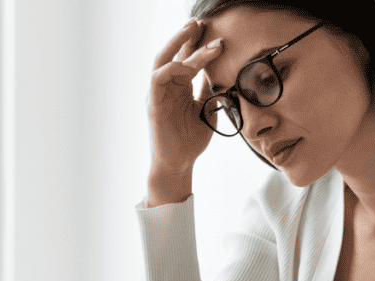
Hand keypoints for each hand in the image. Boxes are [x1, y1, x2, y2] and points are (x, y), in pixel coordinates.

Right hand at [148, 18, 222, 175]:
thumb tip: (220, 73)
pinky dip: (170, 68)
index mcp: (178, 87)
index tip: (214, 32)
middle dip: (185, 36)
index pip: (185, 59)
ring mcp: (157, 95)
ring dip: (178, 45)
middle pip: (173, 54)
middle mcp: (165, 87)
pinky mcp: (153, 105)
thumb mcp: (206, 110)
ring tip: (193, 30)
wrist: (178, 164)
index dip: (197, 44)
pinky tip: (185, 63)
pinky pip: (157, 80)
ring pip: (165, 62)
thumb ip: (209, 91)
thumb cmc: (190, 140)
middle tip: (199, 21)